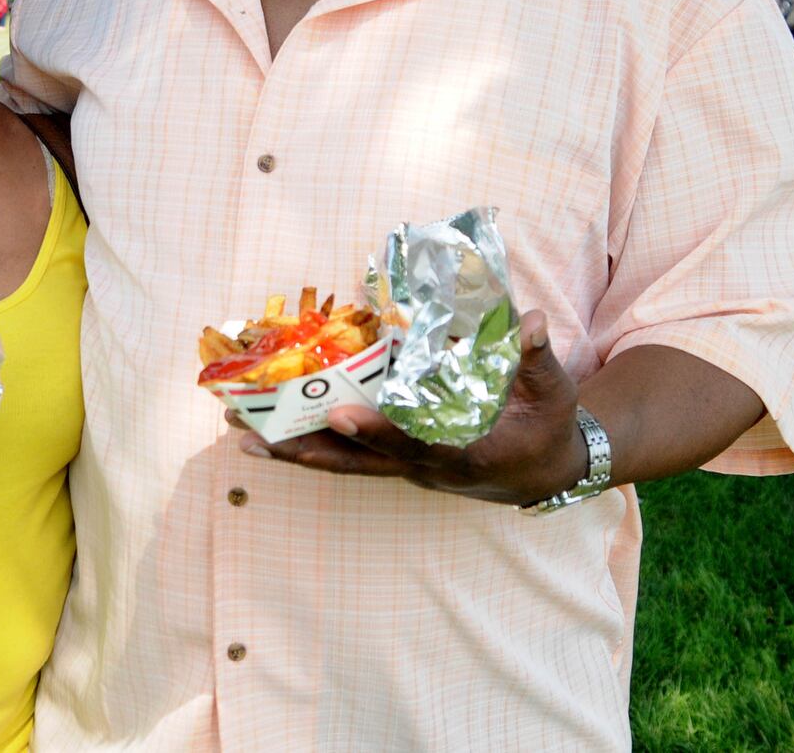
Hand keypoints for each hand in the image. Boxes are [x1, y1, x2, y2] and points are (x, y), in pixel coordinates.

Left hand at [227, 310, 587, 505]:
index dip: (379, 431)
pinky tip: (271, 434)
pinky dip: (311, 445)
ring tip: (241, 432)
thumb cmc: (547, 428)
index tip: (342, 414)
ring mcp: (407, 468)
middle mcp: (425, 468)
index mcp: (464, 453)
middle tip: (250, 432)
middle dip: (304, 449)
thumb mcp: (552, 394)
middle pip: (358, 464)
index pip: (415, 444)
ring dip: (294, 450)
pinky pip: (348, 456)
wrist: (543, 473)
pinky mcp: (397, 461)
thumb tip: (533, 321)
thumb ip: (537, 358)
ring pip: (344, 464)